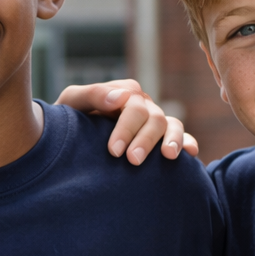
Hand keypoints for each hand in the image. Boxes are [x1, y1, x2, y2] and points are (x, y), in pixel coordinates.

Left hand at [57, 79, 197, 164]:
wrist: (63, 140)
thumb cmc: (68, 120)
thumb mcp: (72, 103)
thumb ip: (92, 95)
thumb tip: (120, 99)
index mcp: (124, 94)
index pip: (133, 104)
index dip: (126, 127)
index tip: (114, 150)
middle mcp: (144, 106)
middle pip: (153, 118)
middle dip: (144, 140)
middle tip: (132, 161)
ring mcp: (155, 122)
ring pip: (171, 126)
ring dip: (171, 140)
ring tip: (167, 156)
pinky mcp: (162, 139)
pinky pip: (183, 137)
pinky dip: (188, 143)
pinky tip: (191, 154)